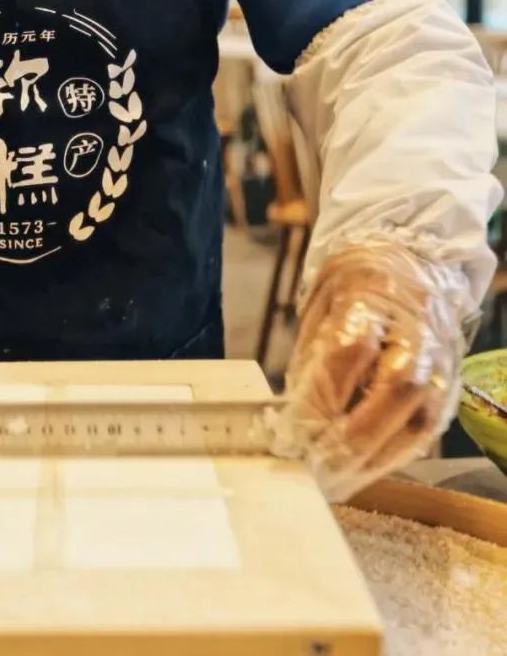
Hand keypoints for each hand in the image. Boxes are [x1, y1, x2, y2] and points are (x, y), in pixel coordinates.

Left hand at [271, 242, 466, 501]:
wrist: (411, 261)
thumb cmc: (354, 285)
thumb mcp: (319, 306)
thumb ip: (311, 359)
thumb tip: (291, 417)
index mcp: (374, 296)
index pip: (352, 350)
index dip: (322, 396)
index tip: (291, 429)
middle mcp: (417, 328)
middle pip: (397, 388)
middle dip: (352, 436)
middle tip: (313, 465)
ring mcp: (441, 358)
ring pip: (419, 414)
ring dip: (374, 455)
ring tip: (335, 480)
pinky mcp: (450, 384)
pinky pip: (427, 428)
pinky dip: (393, 454)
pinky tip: (362, 470)